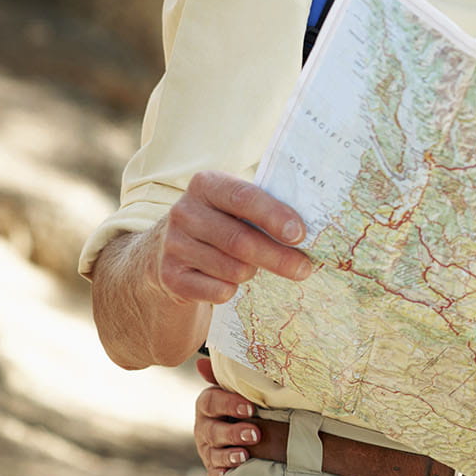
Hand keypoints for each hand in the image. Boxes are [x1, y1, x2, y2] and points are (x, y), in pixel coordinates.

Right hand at [153, 170, 312, 305]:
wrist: (170, 247)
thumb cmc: (223, 220)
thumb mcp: (237, 205)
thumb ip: (267, 209)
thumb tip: (306, 233)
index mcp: (206, 184)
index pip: (244, 198)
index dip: (275, 217)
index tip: (300, 235)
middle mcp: (184, 211)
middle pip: (240, 241)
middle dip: (278, 257)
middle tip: (304, 268)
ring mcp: (173, 244)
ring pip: (233, 269)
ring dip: (254, 272)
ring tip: (254, 266)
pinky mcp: (170, 275)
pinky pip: (218, 291)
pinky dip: (232, 289)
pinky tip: (229, 279)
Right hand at [194, 357, 260, 475]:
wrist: (254, 429)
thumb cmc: (247, 404)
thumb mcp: (242, 388)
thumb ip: (228, 376)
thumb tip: (202, 362)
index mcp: (209, 404)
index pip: (212, 402)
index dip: (230, 404)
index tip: (251, 408)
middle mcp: (204, 426)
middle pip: (213, 430)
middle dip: (234, 432)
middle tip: (255, 433)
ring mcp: (207, 449)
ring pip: (213, 453)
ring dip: (229, 454)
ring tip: (245, 455)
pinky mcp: (214, 467)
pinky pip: (214, 473)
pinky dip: (223, 473)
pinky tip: (231, 473)